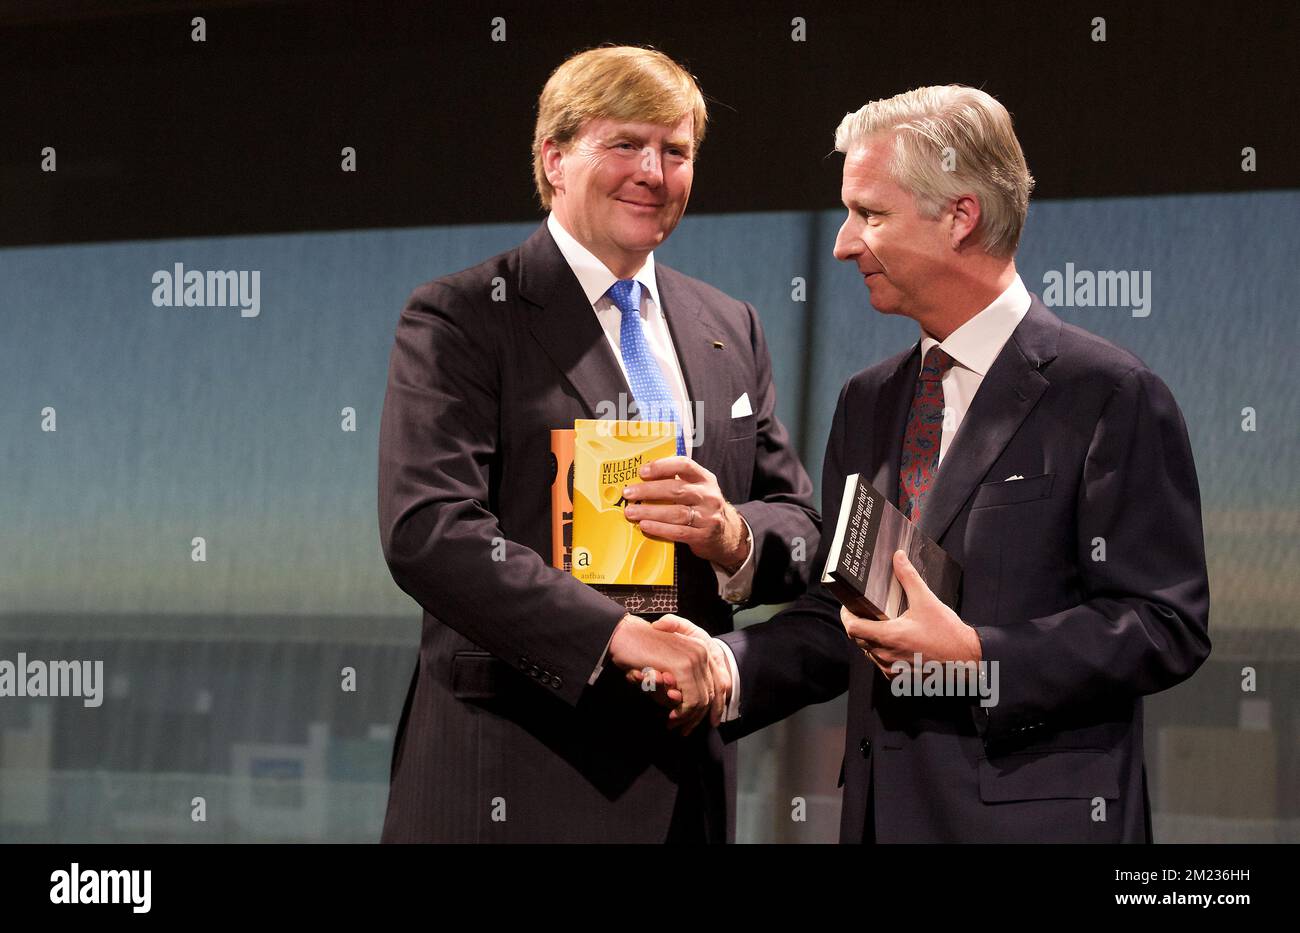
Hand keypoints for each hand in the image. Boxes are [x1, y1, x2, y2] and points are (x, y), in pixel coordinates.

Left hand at [621, 456, 749, 571]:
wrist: (727, 534)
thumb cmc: (703, 507)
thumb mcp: (698, 489)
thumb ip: (677, 481)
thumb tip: (643, 476)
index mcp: (705, 479)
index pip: (684, 465)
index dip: (662, 466)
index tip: (642, 471)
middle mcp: (709, 495)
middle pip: (676, 490)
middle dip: (649, 491)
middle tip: (629, 493)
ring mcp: (708, 516)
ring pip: (676, 512)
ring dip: (650, 512)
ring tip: (631, 512)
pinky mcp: (703, 535)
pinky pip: (678, 532)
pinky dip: (659, 528)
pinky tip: (645, 526)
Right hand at [626, 614, 731, 727]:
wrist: (624, 634)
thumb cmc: (639, 649)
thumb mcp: (665, 664)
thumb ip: (678, 679)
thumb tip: (683, 701)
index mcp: (700, 648)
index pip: (717, 682)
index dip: (714, 706)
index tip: (704, 721)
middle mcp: (702, 652)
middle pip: (712, 693)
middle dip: (697, 716)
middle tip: (683, 729)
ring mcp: (695, 659)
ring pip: (702, 700)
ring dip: (688, 717)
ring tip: (673, 723)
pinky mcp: (683, 667)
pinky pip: (691, 700)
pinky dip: (682, 712)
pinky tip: (671, 716)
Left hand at [841, 550, 981, 676]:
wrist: (966, 660)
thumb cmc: (947, 633)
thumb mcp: (927, 601)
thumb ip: (909, 578)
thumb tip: (898, 557)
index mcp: (889, 636)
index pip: (852, 628)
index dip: (847, 616)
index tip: (849, 607)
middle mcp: (886, 655)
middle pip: (858, 640)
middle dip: (859, 624)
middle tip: (866, 611)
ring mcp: (892, 668)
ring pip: (869, 652)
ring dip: (871, 639)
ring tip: (881, 624)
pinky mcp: (899, 676)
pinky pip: (881, 663)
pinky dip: (882, 651)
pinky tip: (895, 641)